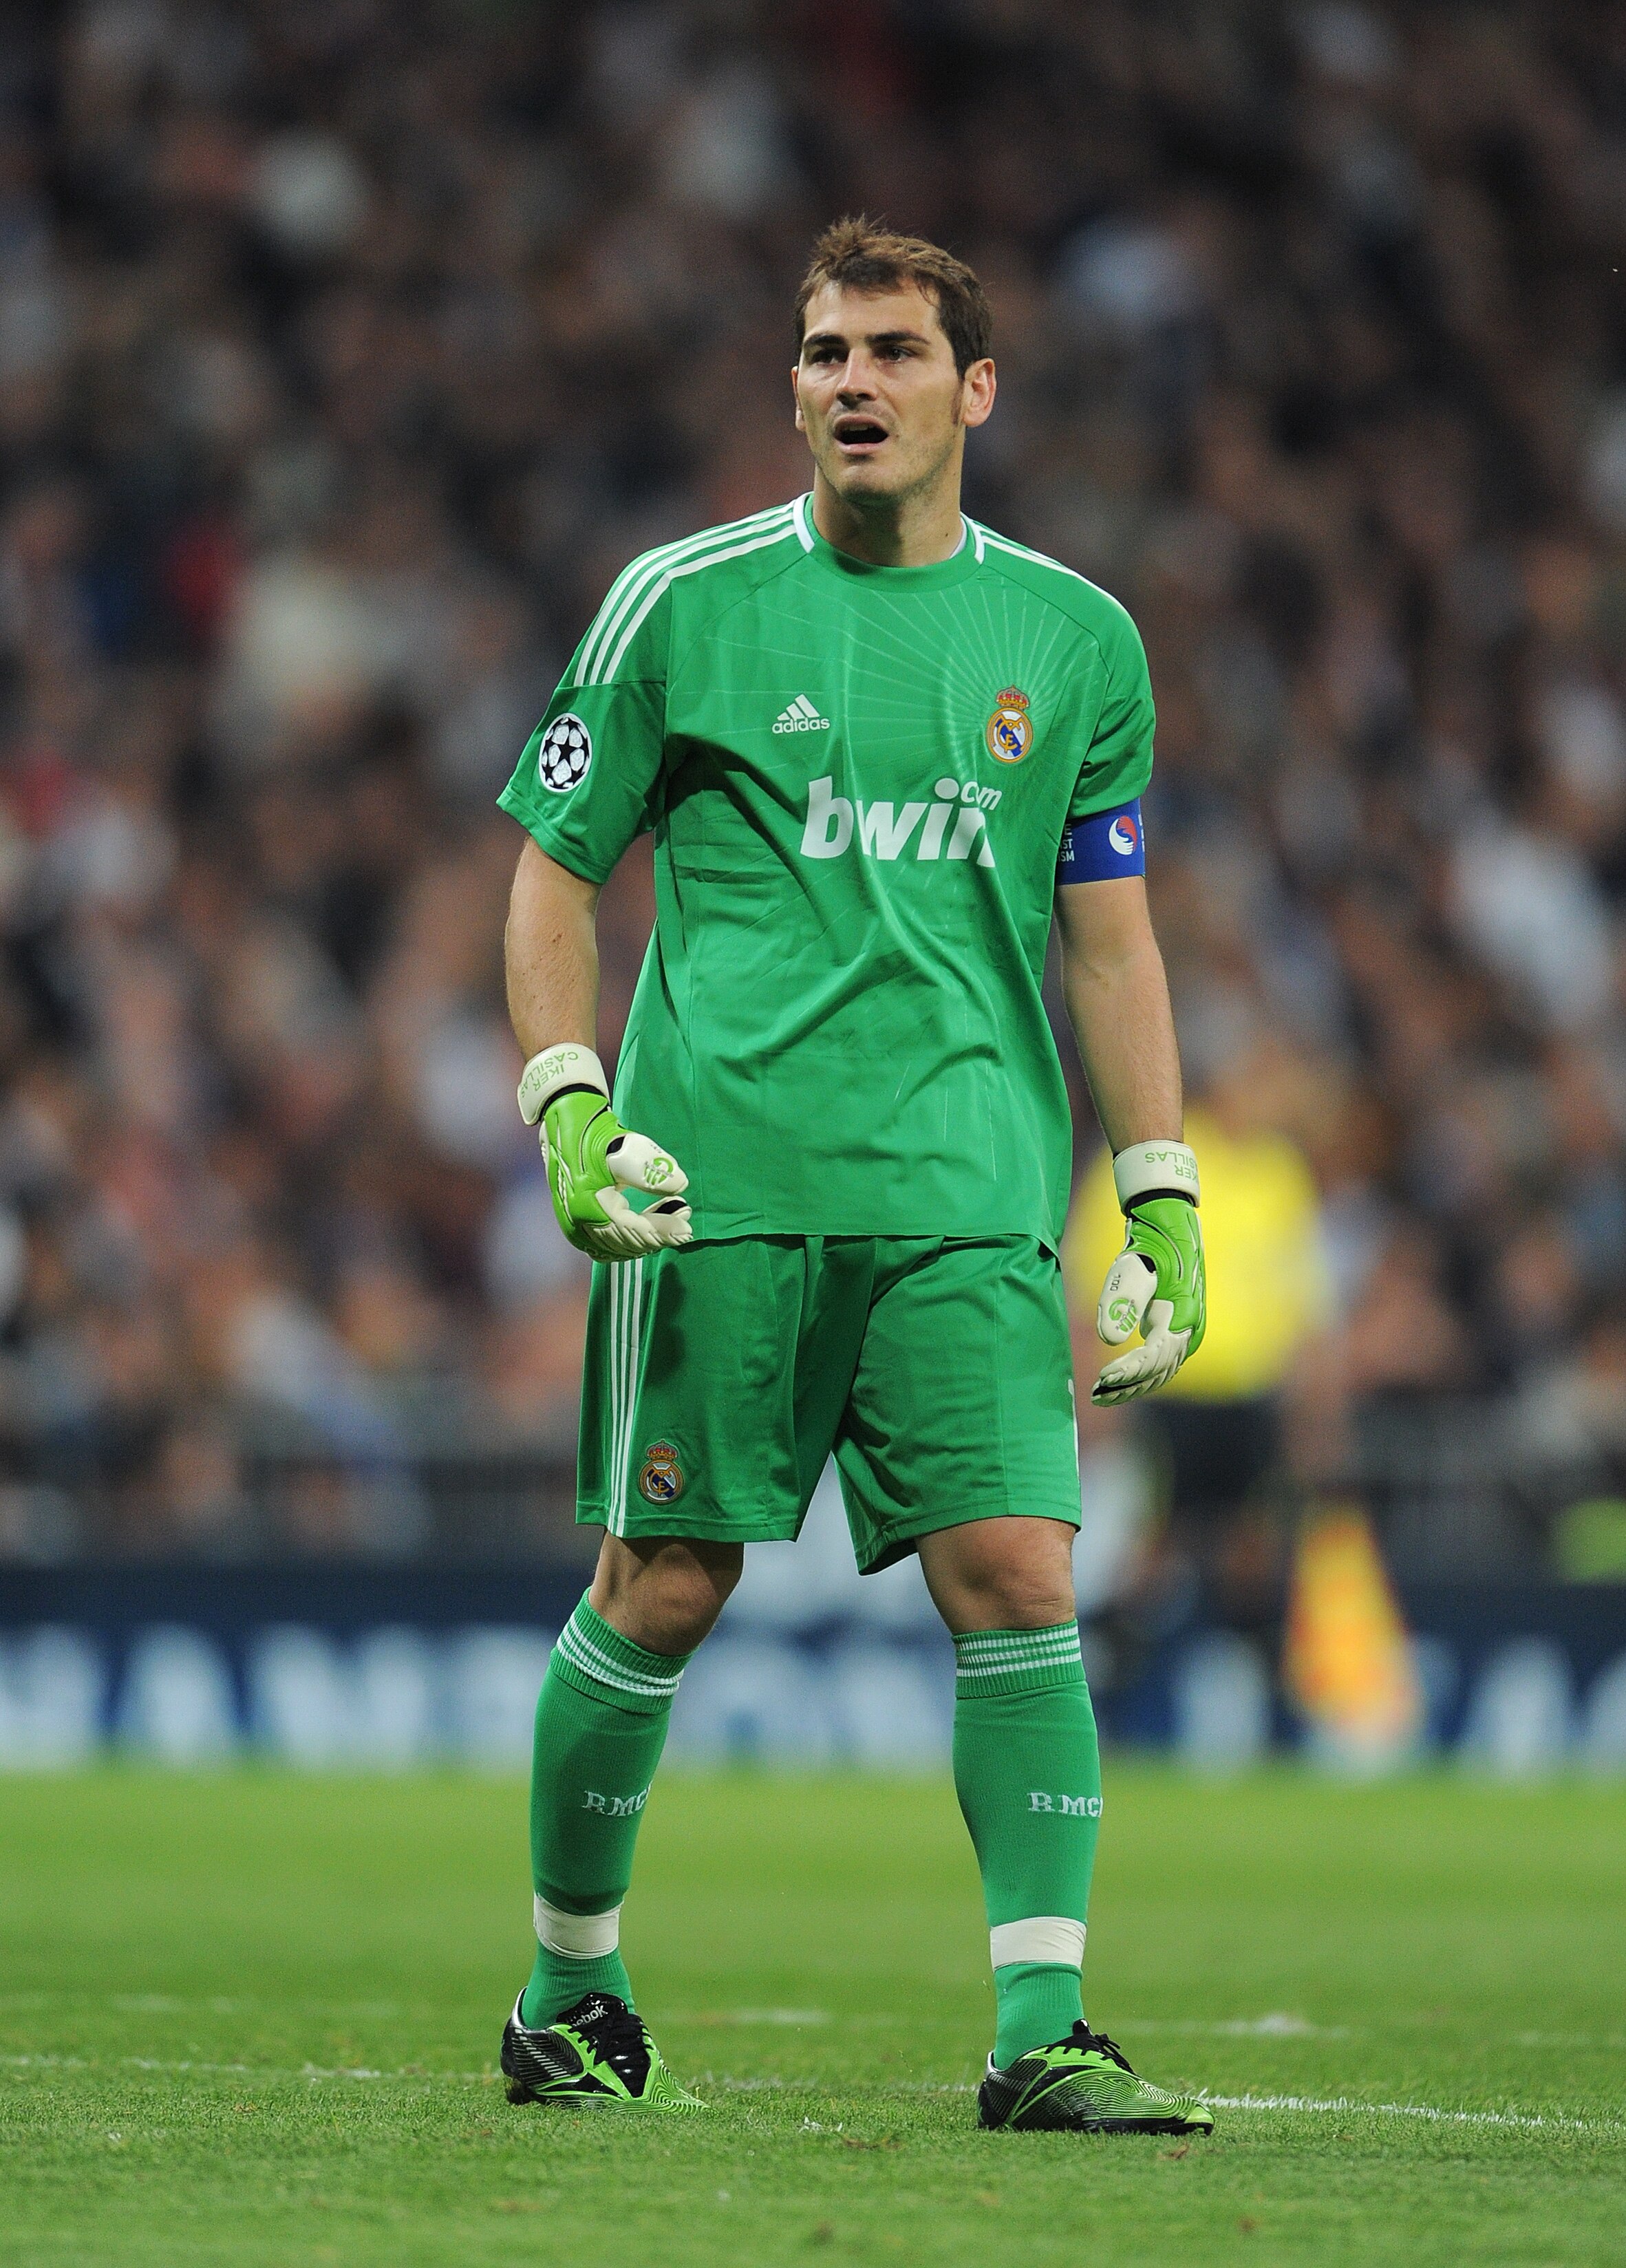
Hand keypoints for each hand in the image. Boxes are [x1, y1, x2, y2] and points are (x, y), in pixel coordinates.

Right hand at [519, 1044, 690, 1263]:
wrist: (562, 1122)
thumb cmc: (593, 1131)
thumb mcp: (623, 1145)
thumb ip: (650, 1168)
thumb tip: (680, 1185)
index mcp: (587, 1205)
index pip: (633, 1229)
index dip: (663, 1231)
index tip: (689, 1228)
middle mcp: (577, 1223)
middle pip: (627, 1243)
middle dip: (660, 1236)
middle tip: (686, 1221)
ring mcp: (573, 1226)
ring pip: (619, 1248)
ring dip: (647, 1238)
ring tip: (672, 1215)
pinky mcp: (574, 1225)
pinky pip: (607, 1246)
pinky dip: (630, 1241)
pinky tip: (648, 1223)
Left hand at [1091, 1176, 1204, 1403]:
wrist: (1171, 1231)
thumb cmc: (1150, 1247)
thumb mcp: (1132, 1268)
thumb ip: (1121, 1302)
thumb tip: (1109, 1340)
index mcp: (1181, 1317)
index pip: (1154, 1357)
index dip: (1128, 1372)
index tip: (1102, 1379)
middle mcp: (1188, 1332)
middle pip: (1157, 1373)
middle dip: (1127, 1387)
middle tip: (1094, 1395)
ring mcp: (1184, 1336)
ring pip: (1159, 1375)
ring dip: (1131, 1388)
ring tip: (1099, 1396)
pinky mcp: (1175, 1336)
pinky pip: (1159, 1367)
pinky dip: (1138, 1378)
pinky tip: (1114, 1383)